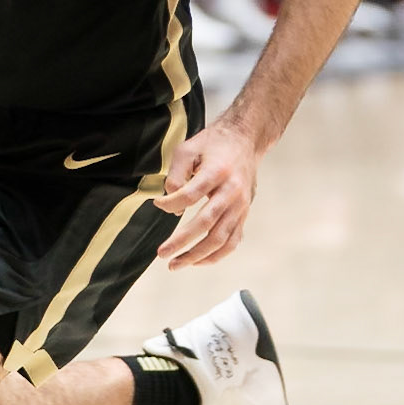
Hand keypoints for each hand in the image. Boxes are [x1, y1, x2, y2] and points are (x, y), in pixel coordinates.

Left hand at [154, 119, 260, 268]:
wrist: (246, 141)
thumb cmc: (214, 145)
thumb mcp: (189, 148)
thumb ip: (176, 173)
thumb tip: (170, 200)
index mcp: (218, 172)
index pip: (191, 195)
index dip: (171, 203)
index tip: (157, 204)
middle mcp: (232, 192)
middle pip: (206, 222)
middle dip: (182, 241)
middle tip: (162, 253)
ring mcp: (240, 206)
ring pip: (220, 238)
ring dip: (197, 255)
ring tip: (176, 263)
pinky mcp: (243, 214)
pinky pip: (232, 241)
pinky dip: (216, 256)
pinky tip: (198, 261)